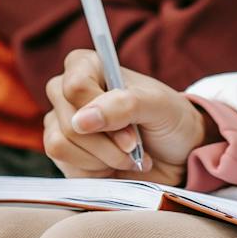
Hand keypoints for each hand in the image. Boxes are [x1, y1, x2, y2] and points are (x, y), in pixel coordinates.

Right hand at [43, 49, 215, 184]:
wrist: (176, 154)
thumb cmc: (168, 119)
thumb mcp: (158, 106)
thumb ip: (124, 105)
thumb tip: (81, 121)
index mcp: (87, 66)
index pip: (75, 87)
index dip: (103, 114)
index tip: (132, 129)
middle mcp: (67, 92)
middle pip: (69, 123)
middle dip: (108, 144)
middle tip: (134, 146)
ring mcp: (60, 123)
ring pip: (61, 145)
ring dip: (103, 159)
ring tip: (127, 157)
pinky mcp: (61, 152)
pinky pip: (64, 165)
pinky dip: (95, 171)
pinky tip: (112, 166)